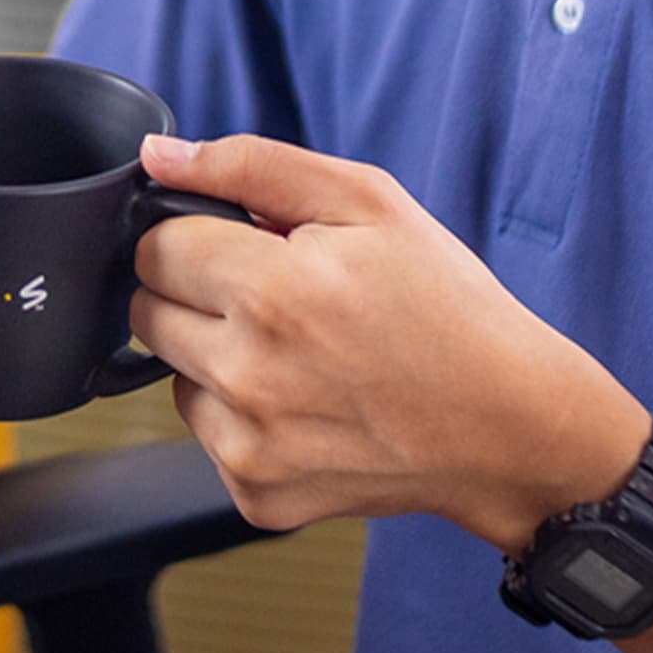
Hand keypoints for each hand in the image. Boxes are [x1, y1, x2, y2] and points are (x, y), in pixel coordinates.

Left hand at [131, 134, 648, 548]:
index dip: (199, 232)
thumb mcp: (370, 201)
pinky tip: (309, 400)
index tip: (244, 242)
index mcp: (273, 289)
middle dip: (199, 290)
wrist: (504, 424)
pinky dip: (243, 414)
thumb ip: (253, 167)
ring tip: (301, 349)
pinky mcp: (254, 494)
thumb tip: (157, 157)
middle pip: (148, 311)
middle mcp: (249, 375)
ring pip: (171, 375)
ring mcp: (248, 445)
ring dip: (216, 354)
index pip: (156, 245)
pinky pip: (207, 435)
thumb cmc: (446, 304)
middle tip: (278, 292)